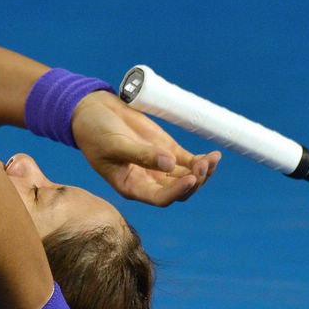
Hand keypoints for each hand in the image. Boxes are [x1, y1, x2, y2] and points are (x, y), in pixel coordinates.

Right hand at [70, 90, 220, 206]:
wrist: (93, 111)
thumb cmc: (95, 132)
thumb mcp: (114, 144)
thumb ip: (141, 155)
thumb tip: (170, 164)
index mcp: (132, 186)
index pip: (160, 197)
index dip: (178, 191)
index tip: (192, 178)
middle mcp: (149, 181)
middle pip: (179, 190)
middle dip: (194, 181)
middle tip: (203, 165)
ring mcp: (160, 166)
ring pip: (188, 177)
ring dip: (202, 171)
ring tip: (213, 159)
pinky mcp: (168, 150)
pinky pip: (190, 161)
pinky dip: (202, 160)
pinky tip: (214, 156)